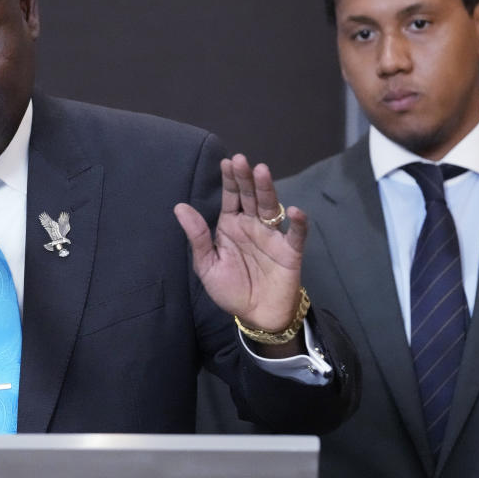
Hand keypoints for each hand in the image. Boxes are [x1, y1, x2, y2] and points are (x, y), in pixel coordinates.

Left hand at [174, 153, 307, 332]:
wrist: (256, 316)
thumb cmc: (230, 290)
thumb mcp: (207, 266)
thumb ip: (198, 237)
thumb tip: (179, 207)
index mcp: (231, 225)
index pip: (231, 197)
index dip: (230, 180)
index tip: (226, 162)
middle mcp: (253, 225)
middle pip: (250, 197)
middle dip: (246, 179)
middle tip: (242, 160)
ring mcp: (273, 236)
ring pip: (271, 208)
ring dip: (267, 190)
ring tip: (262, 172)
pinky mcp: (291, 252)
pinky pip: (296, 235)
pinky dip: (298, 223)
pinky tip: (295, 211)